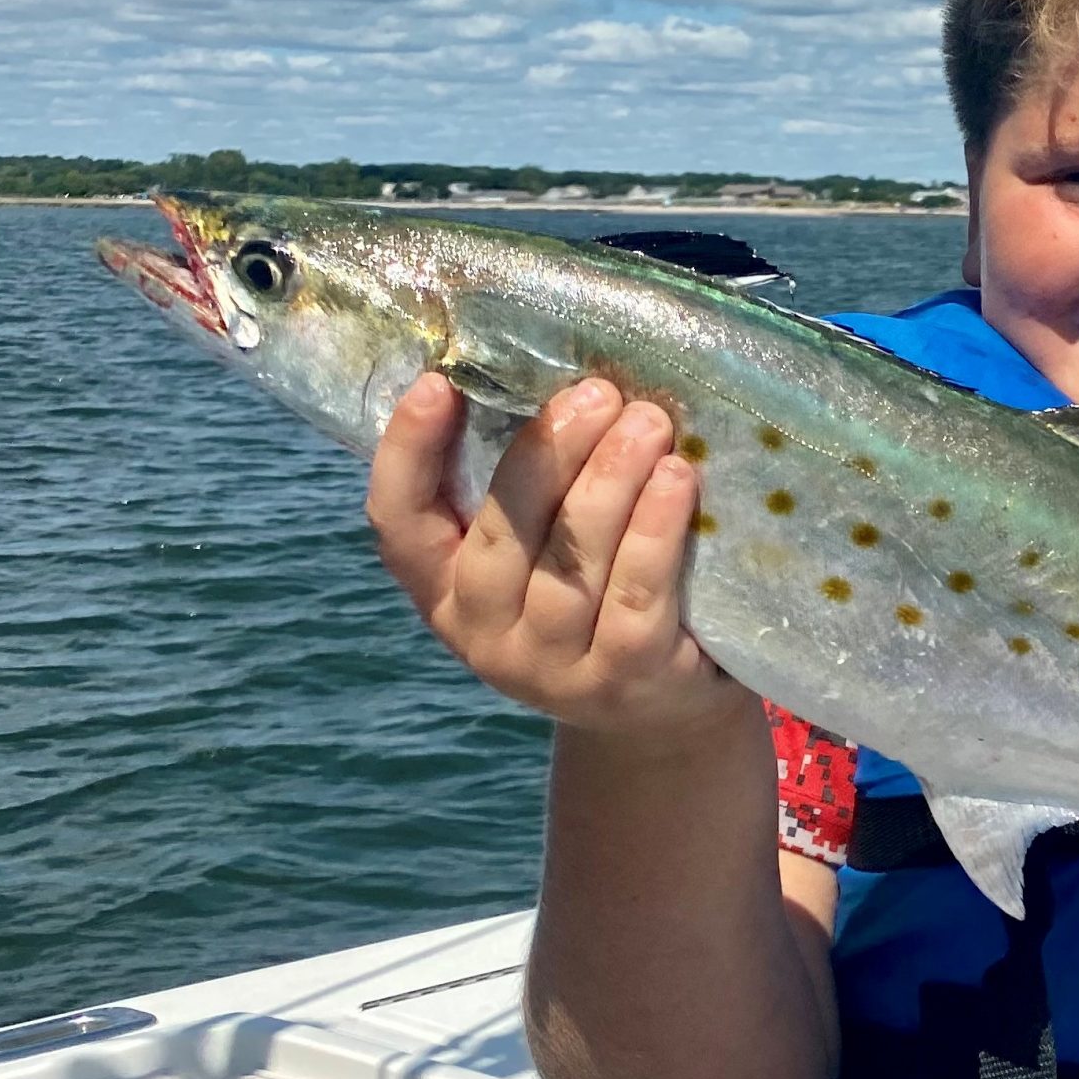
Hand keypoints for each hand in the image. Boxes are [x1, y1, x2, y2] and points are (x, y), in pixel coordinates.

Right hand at [366, 372, 752, 743]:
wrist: (664, 706)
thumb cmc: (600, 593)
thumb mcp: (546, 548)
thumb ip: (534, 484)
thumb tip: (555, 372)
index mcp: (447, 590)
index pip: (399, 524)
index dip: (408, 455)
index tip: (437, 384)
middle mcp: (486, 634)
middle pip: (501, 535)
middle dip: (547, 454)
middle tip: (597, 393)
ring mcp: (553, 667)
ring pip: (571, 565)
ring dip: (610, 482)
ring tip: (649, 422)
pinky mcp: (625, 680)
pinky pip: (636, 598)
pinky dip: (655, 533)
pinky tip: (679, 480)